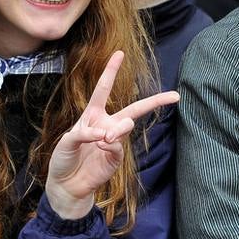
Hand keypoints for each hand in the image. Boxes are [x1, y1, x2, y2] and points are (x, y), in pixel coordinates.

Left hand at [44, 51, 178, 218]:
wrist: (66, 185)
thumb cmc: (64, 159)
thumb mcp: (67, 141)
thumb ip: (84, 133)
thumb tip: (105, 135)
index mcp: (92, 115)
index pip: (103, 89)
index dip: (111, 71)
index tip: (120, 54)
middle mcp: (106, 124)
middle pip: (134, 108)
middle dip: (155, 101)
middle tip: (174, 96)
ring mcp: (113, 141)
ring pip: (126, 125)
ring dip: (118, 129)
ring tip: (106, 138)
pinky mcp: (116, 157)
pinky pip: (117, 144)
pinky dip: (109, 144)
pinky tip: (101, 146)